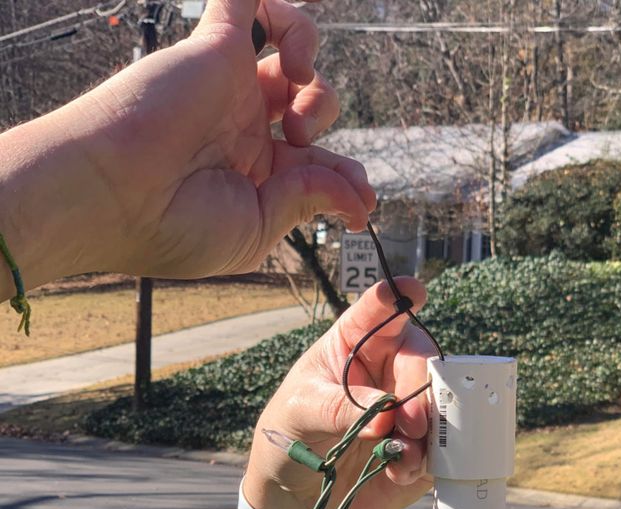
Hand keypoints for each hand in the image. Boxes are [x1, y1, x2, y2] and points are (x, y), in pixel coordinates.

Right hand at [0, 0, 374, 292]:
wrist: (112, 194)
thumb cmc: (173, 225)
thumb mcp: (256, 230)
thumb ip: (306, 201)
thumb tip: (357, 195)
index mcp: (251, 178)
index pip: (315, 164)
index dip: (348, 178)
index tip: (364, 208)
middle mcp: (242, 128)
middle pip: (309, 106)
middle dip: (324, 123)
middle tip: (303, 145)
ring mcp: (230, 86)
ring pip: (295, 54)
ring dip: (316, 79)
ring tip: (295, 105)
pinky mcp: (215, 47)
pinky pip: (250, 0)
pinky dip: (285, 13)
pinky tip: (292, 61)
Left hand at [242, 277, 434, 508]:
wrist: (299, 494)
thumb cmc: (291, 436)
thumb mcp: (300, 413)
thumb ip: (338, 407)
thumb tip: (384, 411)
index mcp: (354, 343)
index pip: (377, 311)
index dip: (395, 297)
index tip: (412, 290)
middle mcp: (389, 369)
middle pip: (422, 360)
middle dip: (421, 388)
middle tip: (409, 423)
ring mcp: (409, 407)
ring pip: (440, 404)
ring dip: (428, 430)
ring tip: (400, 455)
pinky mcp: (421, 447)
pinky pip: (440, 448)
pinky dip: (425, 460)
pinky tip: (400, 472)